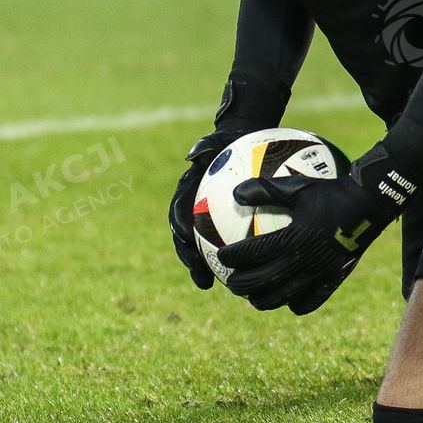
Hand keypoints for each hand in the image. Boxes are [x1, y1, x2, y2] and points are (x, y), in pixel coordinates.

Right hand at [167, 128, 246, 289]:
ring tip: (210, 284)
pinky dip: (231, 260)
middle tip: (199, 274)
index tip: (183, 237)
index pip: (178, 210)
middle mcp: (192, 208)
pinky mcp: (220, 225)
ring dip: (202, 267)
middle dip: (188, 258)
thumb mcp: (217, 138)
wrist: (237, 143)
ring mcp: (204, 218)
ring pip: (200, 247)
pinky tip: (244, 274)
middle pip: (184, 238)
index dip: (178, 226)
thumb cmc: (228, 141)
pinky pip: (224, 244)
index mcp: (187, 191)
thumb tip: (193, 154)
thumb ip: (205, 145)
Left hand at [218, 148, 420, 313]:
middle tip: (230, 283)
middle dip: (243, 285)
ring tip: (253, 298)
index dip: (234, 257)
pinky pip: (312, 300)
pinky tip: (289, 301)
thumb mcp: (297, 186)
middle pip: (264, 281)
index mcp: (292, 238)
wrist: (370, 203)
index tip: (221, 256)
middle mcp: (303, 260)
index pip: (254, 253)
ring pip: (285, 296)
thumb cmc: (332, 190)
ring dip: (265, 299)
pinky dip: (296, 304)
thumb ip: (265, 190)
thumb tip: (236, 193)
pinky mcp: (334, 278)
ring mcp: (319, 273)